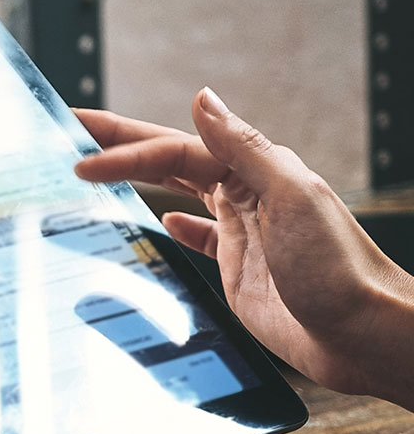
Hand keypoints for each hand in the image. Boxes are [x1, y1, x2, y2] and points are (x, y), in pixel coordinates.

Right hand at [74, 87, 413, 405]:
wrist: (361, 334)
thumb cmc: (338, 268)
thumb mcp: (291, 194)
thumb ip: (243, 147)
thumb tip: (202, 98)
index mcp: (256, 170)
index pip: (174, 149)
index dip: (125, 150)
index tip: (81, 159)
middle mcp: (245, 194)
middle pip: (169, 160)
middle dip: (121, 144)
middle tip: (73, 130)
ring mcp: (239, 231)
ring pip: (177, 192)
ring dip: (140, 176)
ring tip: (103, 166)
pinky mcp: (236, 268)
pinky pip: (200, 237)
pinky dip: (177, 226)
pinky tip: (165, 223)